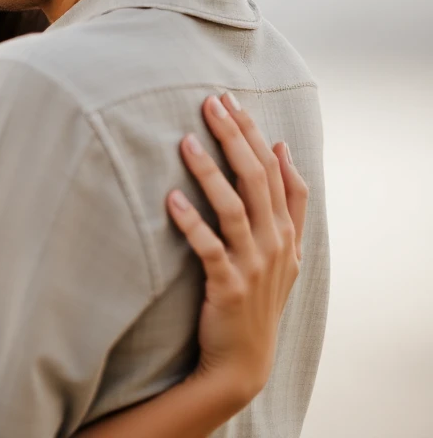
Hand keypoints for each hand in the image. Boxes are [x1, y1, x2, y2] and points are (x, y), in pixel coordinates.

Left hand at [168, 94, 307, 405]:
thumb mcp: (285, 250)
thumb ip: (287, 202)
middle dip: (234, 137)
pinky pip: (208, 248)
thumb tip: (281, 148)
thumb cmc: (257, 295)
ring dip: (209, 172)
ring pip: (234, 208)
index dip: (255, 134)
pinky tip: (170, 199)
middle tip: (210, 103)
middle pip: (256, 179)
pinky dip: (191, 222)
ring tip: (186, 141)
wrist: (242, 359)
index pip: (275, 171)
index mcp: (286, 230)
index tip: (232, 99)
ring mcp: (253, 265)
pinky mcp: (228, 286)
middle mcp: (274, 243)